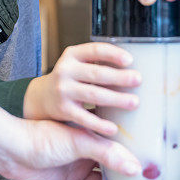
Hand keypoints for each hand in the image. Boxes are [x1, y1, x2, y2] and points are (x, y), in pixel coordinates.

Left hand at [0, 118, 141, 179]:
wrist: (14, 152)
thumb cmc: (42, 136)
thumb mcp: (78, 141)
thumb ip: (107, 153)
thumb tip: (135, 167)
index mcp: (92, 126)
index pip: (119, 127)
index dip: (135, 131)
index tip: (155, 135)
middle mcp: (89, 142)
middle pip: (117, 149)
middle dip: (134, 154)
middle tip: (156, 161)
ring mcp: (82, 160)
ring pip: (109, 167)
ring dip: (124, 172)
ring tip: (146, 178)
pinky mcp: (75, 177)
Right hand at [23, 42, 140, 136]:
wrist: (41, 97)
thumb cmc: (70, 79)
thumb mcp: (78, 64)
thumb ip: (97, 63)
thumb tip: (133, 68)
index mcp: (72, 55)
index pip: (95, 50)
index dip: (113, 54)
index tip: (130, 60)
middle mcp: (65, 70)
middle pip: (97, 73)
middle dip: (120, 77)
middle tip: (138, 80)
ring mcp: (63, 90)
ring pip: (93, 94)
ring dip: (116, 99)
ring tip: (134, 102)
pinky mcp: (63, 109)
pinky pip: (84, 117)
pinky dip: (99, 124)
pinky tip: (113, 128)